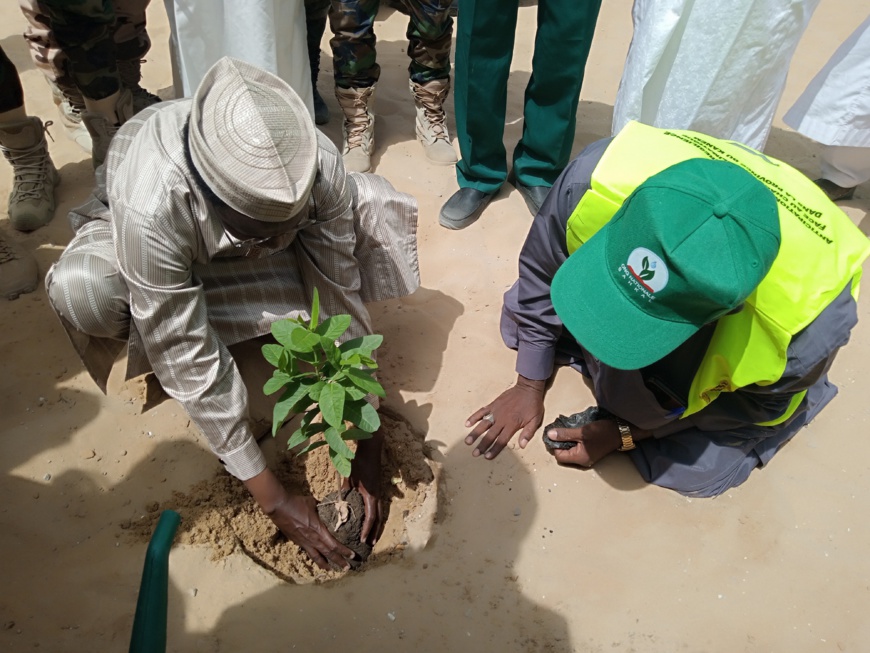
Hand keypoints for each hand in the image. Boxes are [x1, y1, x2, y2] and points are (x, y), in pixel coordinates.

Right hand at [244, 468, 354, 569]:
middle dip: (339, 561)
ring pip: (317, 556)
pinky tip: (317, 561)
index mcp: (319, 530)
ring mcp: (304, 542)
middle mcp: (312, 539)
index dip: (344, 551)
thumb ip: (323, 508)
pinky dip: (315, 558)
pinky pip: (309, 553)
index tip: (352, 555)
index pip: (334, 544)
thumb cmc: (297, 503)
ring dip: (326, 564)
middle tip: (347, 568)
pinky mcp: (297, 541)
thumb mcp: (314, 503)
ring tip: (332, 570)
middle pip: (328, 553)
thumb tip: (330, 508)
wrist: (279, 506)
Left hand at [344, 427, 383, 544]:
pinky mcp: (378, 489)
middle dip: (374, 532)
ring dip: (376, 525)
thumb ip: (344, 490)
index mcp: (371, 495)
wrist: (371, 449)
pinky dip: (376, 516)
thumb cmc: (359, 462)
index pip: (371, 517)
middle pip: (379, 518)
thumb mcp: (349, 477)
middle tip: (370, 544)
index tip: (362, 540)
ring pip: (380, 513)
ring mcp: (379, 492)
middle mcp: (378, 496)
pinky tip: (370, 520)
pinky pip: (379, 507)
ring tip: (371, 536)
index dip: (367, 530)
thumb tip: (339, 503)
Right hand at [464, 376, 545, 459]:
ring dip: (475, 433)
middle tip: (475, 453)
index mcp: (512, 425)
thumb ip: (528, 433)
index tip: (487, 456)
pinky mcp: (493, 405)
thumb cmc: (533, 405)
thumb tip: (522, 446)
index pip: (501, 440)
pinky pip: (481, 411)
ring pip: (483, 424)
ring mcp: (496, 412)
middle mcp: (502, 419)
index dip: (494, 449)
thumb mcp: (535, 420)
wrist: (528, 388)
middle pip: (490, 435)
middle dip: (482, 445)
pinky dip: (474, 417)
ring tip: (467, 441)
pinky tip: (467, 423)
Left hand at [545, 419, 621, 466]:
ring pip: (570, 449)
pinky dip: (573, 440)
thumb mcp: (582, 431)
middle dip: (560, 442)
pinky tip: (574, 431)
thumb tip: (550, 435)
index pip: (559, 456)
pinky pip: (576, 447)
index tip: (553, 433)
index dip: (554, 445)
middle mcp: (582, 460)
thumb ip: (565, 434)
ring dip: (566, 439)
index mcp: (580, 458)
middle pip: (564, 453)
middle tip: (559, 429)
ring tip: (566, 429)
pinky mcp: (589, 451)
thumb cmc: (602, 432)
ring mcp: (586, 456)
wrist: (621, 431)